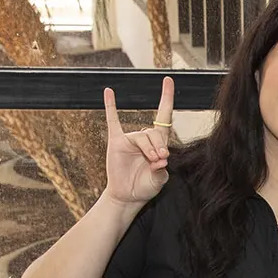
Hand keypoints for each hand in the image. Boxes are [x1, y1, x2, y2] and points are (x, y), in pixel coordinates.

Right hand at [102, 76, 174, 208]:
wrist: (127, 196)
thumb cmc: (145, 187)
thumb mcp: (159, 180)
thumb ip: (161, 170)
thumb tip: (161, 159)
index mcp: (158, 144)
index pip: (164, 118)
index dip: (166, 99)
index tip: (168, 81)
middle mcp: (144, 138)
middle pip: (155, 133)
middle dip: (159, 146)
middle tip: (159, 160)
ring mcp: (130, 139)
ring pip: (142, 136)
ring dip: (148, 148)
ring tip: (151, 160)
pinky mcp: (117, 142)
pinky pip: (113, 121)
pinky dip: (110, 106)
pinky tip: (109, 92)